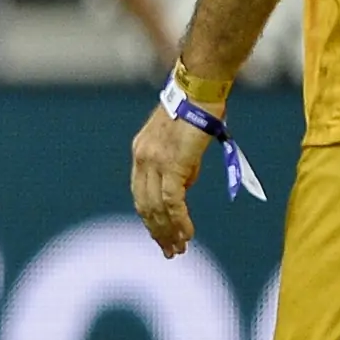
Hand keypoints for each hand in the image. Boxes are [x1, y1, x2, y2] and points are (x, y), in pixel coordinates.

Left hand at [131, 101, 209, 254]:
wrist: (200, 89)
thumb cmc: (198, 110)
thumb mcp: (182, 143)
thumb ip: (181, 166)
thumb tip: (184, 186)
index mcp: (140, 153)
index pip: (140, 193)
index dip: (150, 217)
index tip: (161, 234)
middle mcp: (142, 159)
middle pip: (144, 205)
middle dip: (157, 231)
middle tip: (169, 250)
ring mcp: (154, 162)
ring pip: (156, 207)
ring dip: (168, 231)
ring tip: (178, 249)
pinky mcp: (171, 164)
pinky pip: (172, 201)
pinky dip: (179, 221)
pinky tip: (187, 234)